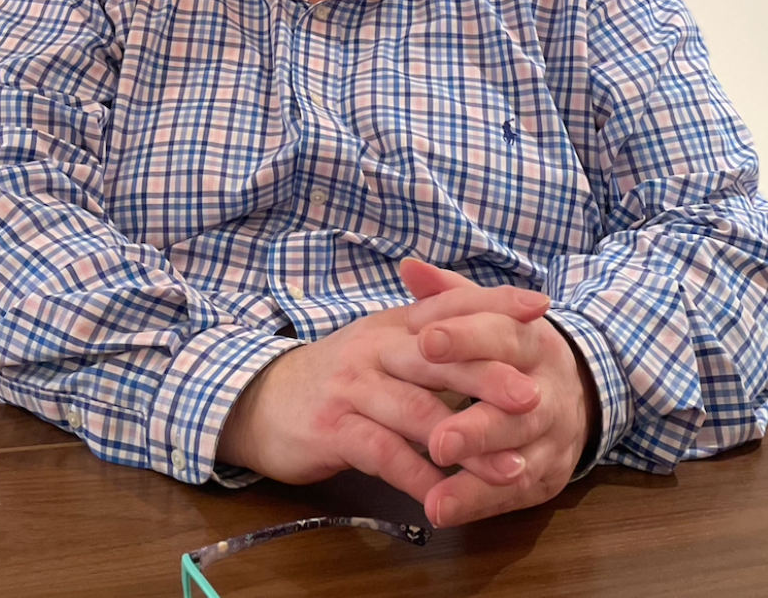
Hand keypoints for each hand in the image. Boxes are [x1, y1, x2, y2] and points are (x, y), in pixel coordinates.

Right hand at [216, 284, 548, 505]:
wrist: (261, 400)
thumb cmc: (337, 377)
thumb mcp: (380, 346)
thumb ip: (429, 338)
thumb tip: (489, 328)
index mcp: (392, 324)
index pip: (447, 305)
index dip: (493, 304)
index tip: (540, 306)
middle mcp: (374, 347)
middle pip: (437, 357)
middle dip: (488, 376)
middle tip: (535, 396)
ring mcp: (351, 387)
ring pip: (416, 412)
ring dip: (466, 443)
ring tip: (511, 467)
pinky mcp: (331, 428)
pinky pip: (382, 453)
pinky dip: (417, 475)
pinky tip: (445, 496)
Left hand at [402, 259, 599, 527]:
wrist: (579, 389)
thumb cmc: (512, 346)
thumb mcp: (490, 314)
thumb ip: (449, 294)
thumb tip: (408, 266)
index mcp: (533, 339)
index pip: (500, 333)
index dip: (464, 336)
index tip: (424, 339)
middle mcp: (548, 390)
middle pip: (514, 408)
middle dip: (477, 426)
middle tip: (438, 440)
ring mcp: (551, 437)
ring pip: (517, 457)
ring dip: (477, 474)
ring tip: (436, 488)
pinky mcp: (546, 476)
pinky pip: (512, 495)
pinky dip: (476, 502)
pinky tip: (440, 509)